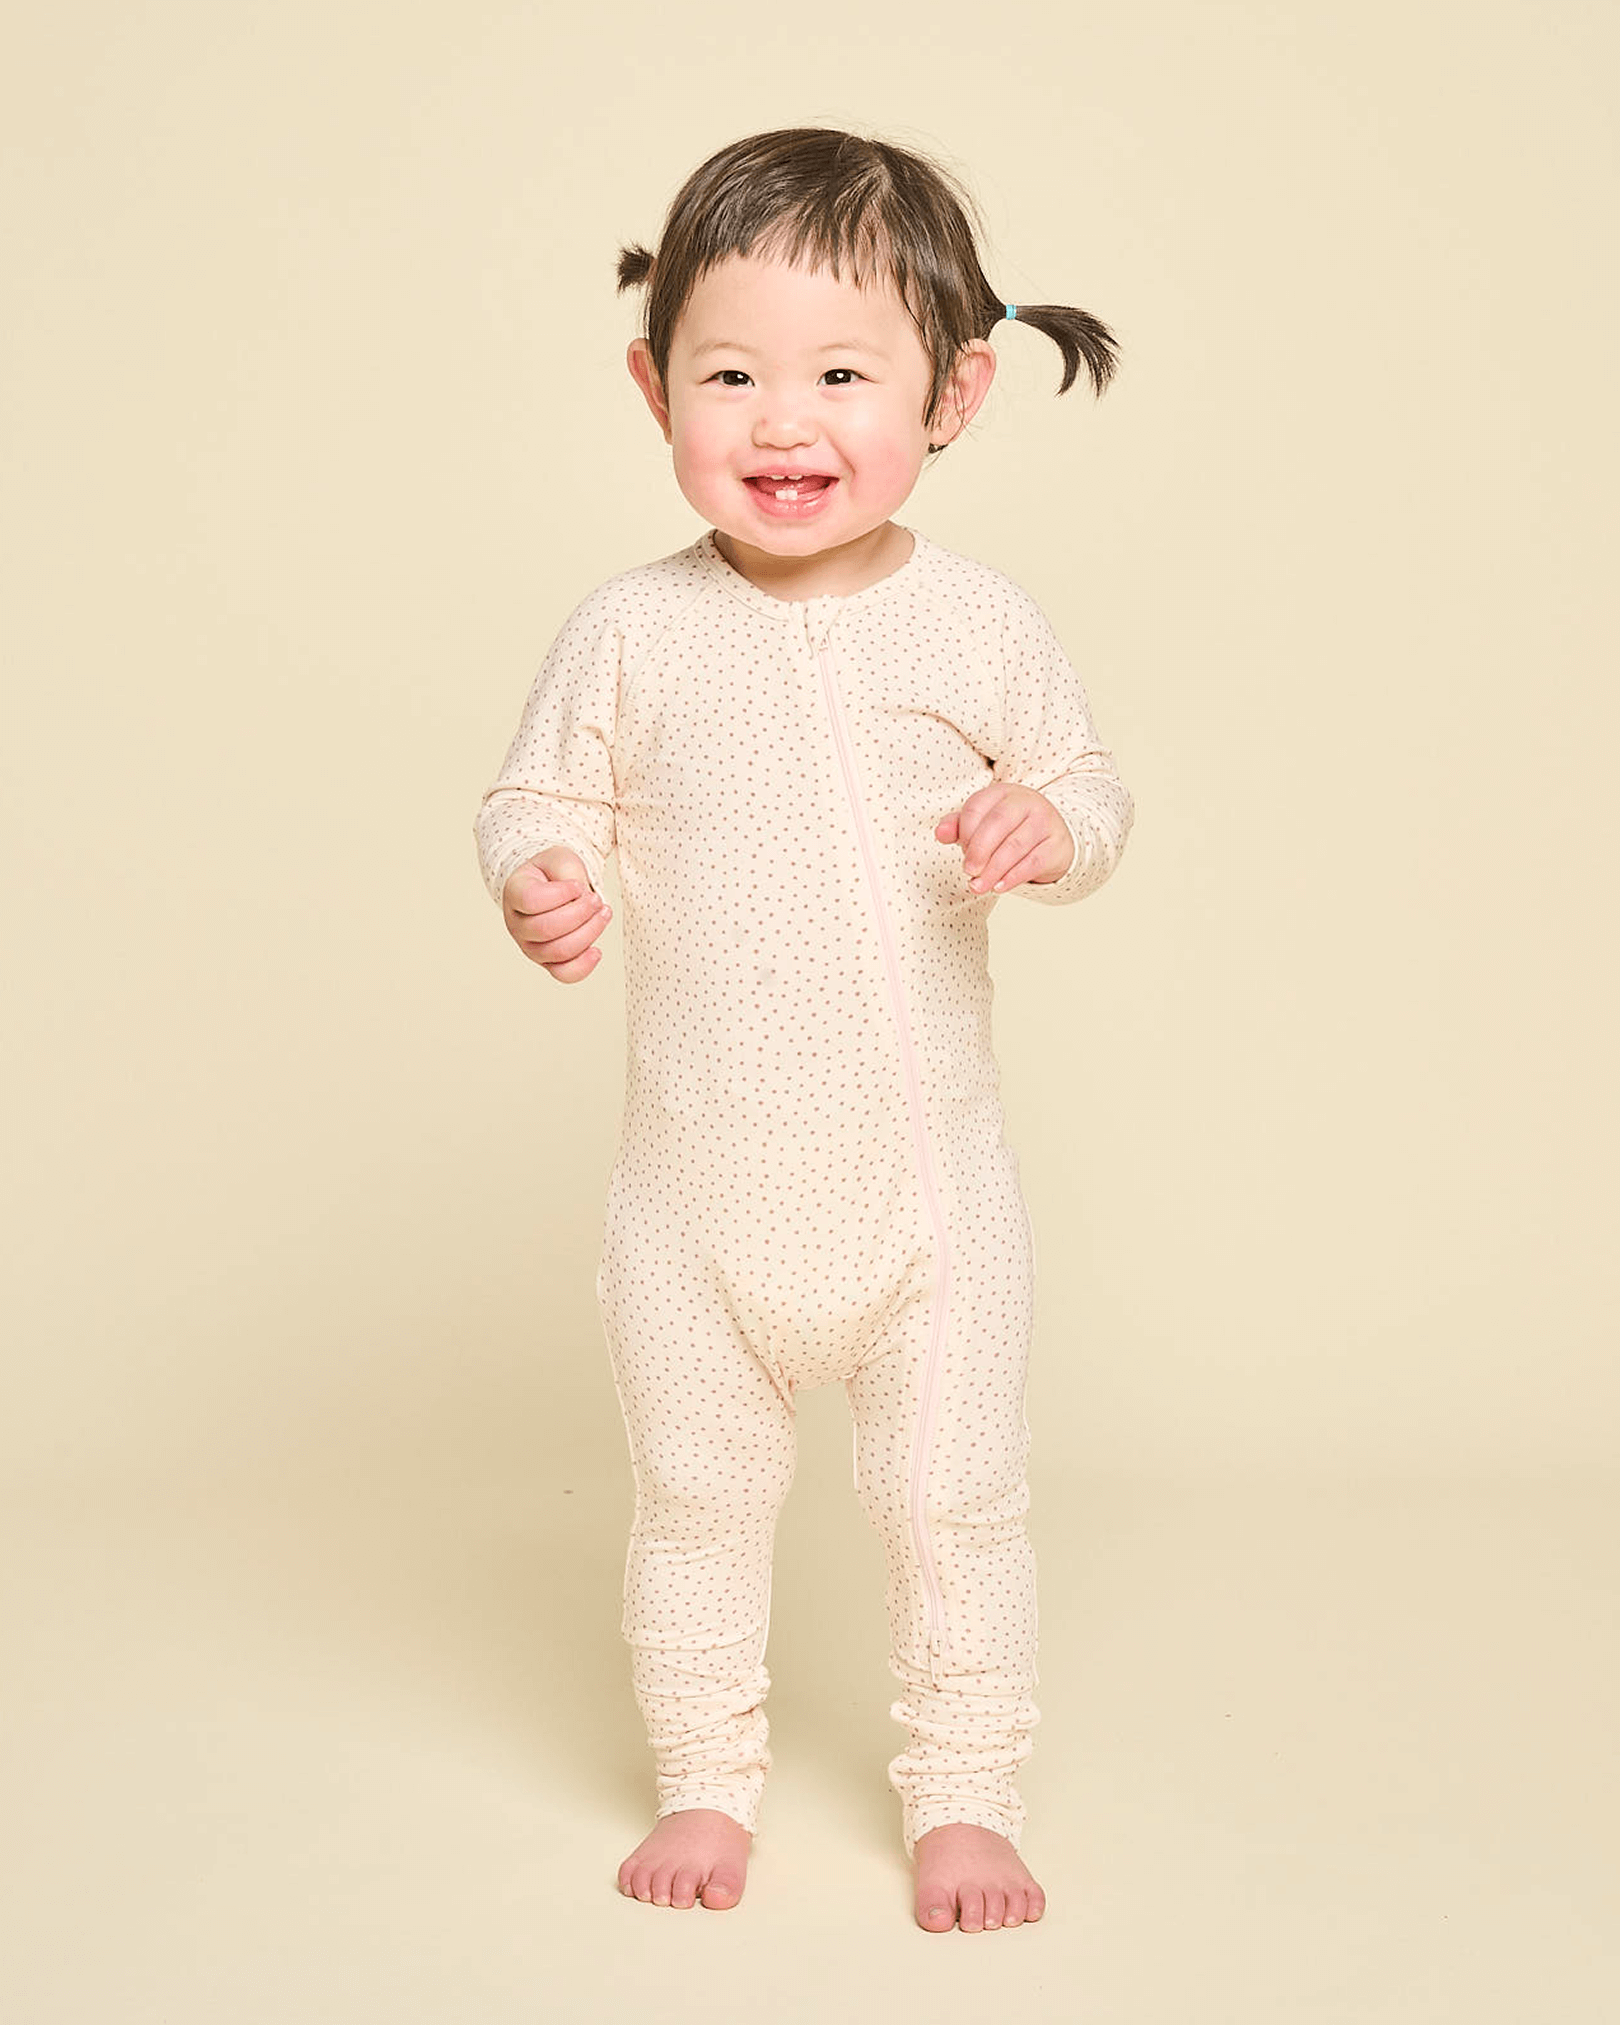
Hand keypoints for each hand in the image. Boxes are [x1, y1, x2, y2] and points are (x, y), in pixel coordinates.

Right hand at [502, 848, 611, 982]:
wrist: (551, 886)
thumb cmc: (553, 873)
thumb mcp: (560, 858)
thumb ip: (569, 873)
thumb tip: (582, 901)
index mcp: (514, 893)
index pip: (531, 900)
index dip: (560, 894)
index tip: (577, 885)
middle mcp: (516, 924)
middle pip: (545, 929)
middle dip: (580, 914)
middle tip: (596, 900)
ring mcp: (530, 946)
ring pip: (558, 952)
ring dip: (588, 933)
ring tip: (603, 914)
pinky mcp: (547, 962)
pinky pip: (564, 974)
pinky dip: (583, 966)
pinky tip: (596, 951)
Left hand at [935, 784, 1073, 894]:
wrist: (1053, 839)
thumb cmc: (1011, 830)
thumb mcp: (984, 823)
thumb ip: (959, 826)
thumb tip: (940, 833)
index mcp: (1002, 793)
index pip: (976, 808)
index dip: (964, 832)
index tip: (962, 851)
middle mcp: (1026, 802)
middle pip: (997, 823)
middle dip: (979, 850)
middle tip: (968, 871)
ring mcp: (1044, 822)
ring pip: (1015, 846)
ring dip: (993, 870)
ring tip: (979, 886)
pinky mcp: (1056, 845)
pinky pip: (1033, 862)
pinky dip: (1013, 877)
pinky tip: (999, 887)